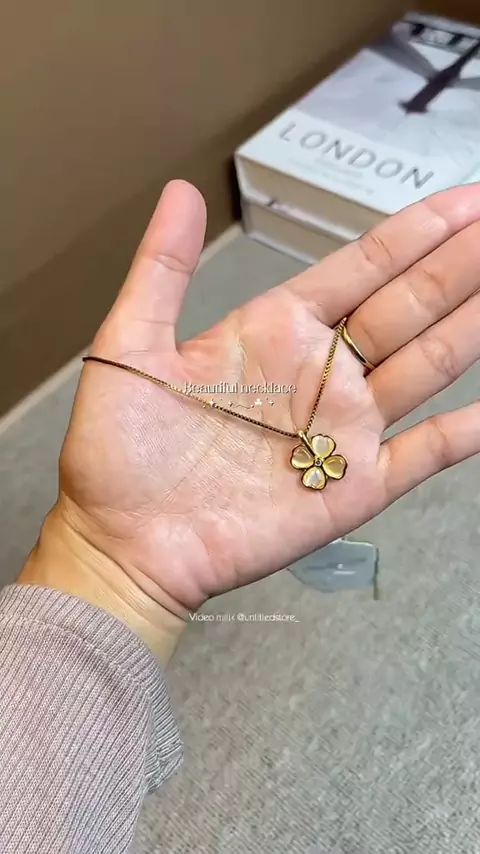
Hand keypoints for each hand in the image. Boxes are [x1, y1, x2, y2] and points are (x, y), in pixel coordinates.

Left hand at [22, 181, 479, 648]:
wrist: (124, 541)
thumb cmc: (119, 451)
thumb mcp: (129, 346)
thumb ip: (161, 269)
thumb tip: (180, 188)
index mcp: (276, 330)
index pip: (362, 269)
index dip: (415, 234)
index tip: (465, 200)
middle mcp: (321, 373)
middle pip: (408, 306)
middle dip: (462, 266)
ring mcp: (344, 429)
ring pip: (427, 365)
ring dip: (474, 325)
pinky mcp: (354, 487)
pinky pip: (425, 453)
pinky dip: (466, 431)